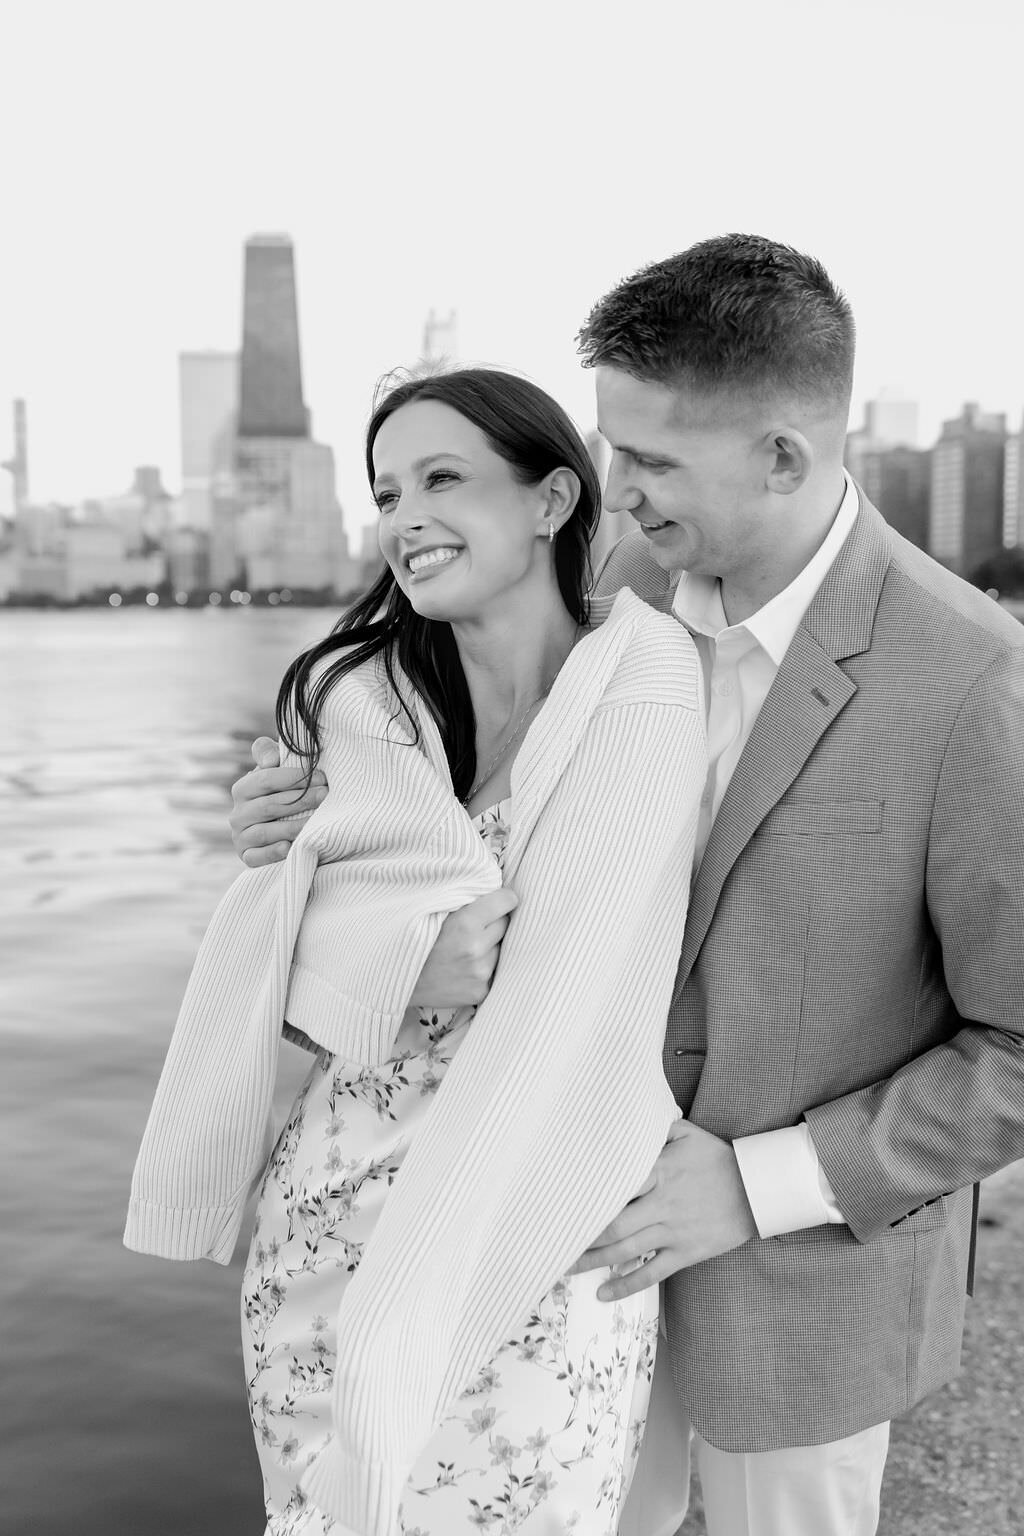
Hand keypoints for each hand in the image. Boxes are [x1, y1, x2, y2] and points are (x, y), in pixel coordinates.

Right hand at [230, 737, 327, 866]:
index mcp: (242, 789)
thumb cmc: (280, 793)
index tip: (322, 778)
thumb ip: (268, 754)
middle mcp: (237, 813)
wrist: (276, 827)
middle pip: (270, 806)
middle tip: (326, 795)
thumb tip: (271, 759)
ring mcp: (240, 837)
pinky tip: (290, 847)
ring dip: (294, 826)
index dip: (295, 777)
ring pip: (265, 832)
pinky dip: (272, 853)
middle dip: (302, 800)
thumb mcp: (273, 771)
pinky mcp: (247, 857)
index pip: (266, 779)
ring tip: (318, 821)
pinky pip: (256, 857)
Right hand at [409, 888, 518, 1007]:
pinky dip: (483, 966)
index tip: (498, 899)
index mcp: (466, 924)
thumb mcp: (433, 909)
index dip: (502, 898)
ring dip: (489, 945)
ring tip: (464, 947)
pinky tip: (464, 966)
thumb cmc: (412, 938)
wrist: (395, 979)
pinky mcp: (480, 992)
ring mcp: (479, 973)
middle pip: (505, 923)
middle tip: (472, 924)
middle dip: (493, 921)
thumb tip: (493, 886)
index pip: (507, 901)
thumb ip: (463, 898)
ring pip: (500, 948)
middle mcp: (476, 949)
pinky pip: (493, 971)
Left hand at [572, 1120, 757, 1301]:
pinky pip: (651, 1273)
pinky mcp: (686, 1252)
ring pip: (625, 1251)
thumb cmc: (720, 1157)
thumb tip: (627, 1117)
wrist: (759, 1188)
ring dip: (593, 1262)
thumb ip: (656, 1126)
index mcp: (659, 1171)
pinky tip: (603, 1293)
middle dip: (580, 1236)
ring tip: (564, 1269)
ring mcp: (673, 1231)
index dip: (587, 1197)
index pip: (615, 1185)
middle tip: (552, 1243)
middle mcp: (661, 1204)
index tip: (561, 1202)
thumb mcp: (688, 1133)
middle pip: (612, 1225)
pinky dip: (626, 1285)